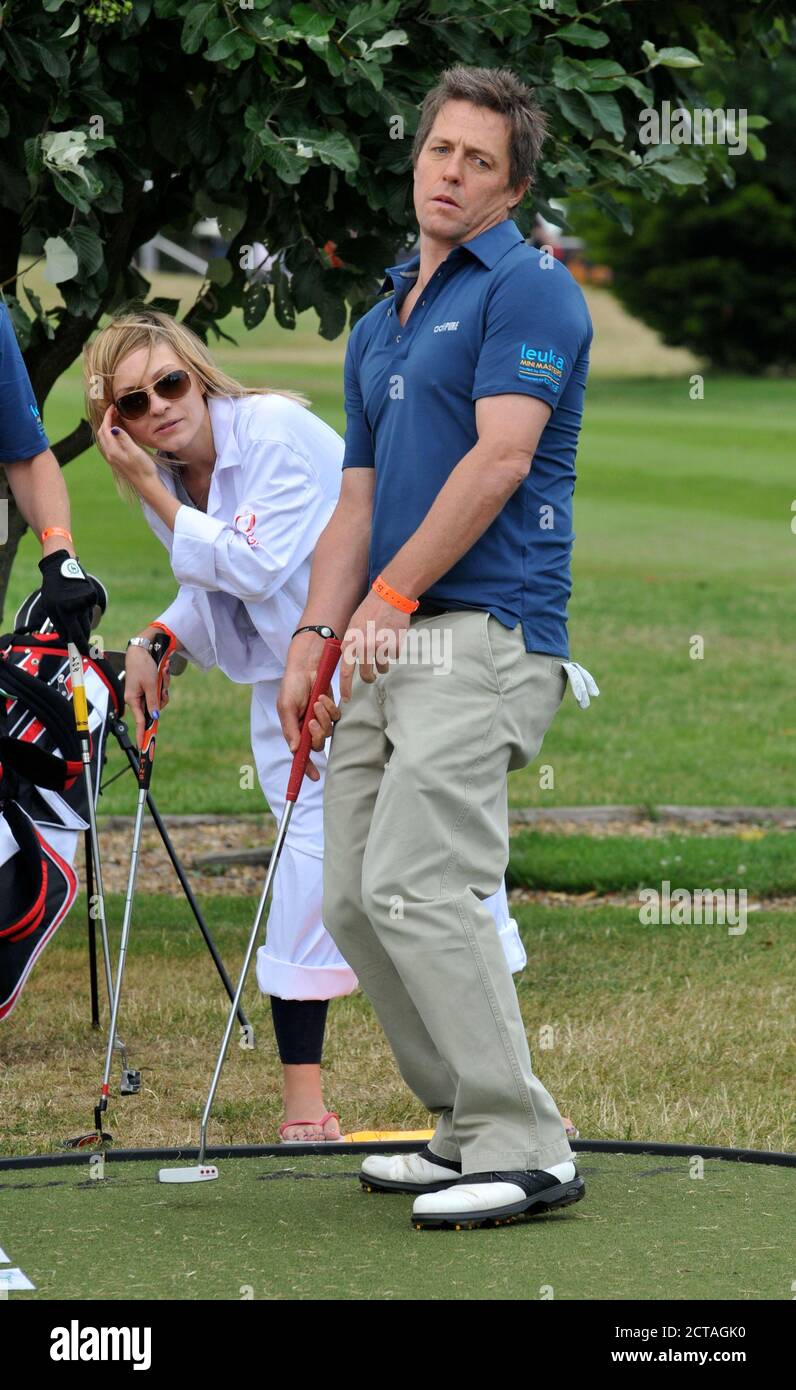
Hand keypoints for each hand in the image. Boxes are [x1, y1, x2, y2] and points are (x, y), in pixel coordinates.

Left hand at [37, 550, 96, 653]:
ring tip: (74, 613)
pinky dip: (85, 611)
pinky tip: (78, 603)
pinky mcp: (91, 596)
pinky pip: (89, 610)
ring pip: (87, 621)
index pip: (74, 634)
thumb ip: (59, 624)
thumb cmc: (53, 590)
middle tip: (86, 648)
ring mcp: (85, 601)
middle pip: (84, 630)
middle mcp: (75, 607)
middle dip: (84, 640)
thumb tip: (67, 639)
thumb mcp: (50, 607)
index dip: (80, 646)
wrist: (61, 567)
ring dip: (82, 623)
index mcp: (63, 611)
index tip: (84, 654)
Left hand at [96, 403, 158, 493]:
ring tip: (116, 418)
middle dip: (106, 419)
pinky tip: (118, 432)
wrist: (146, 485)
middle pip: (102, 432)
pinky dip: (111, 434)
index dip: (108, 416)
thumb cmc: (144, 468)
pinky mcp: (116, 460)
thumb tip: (113, 427)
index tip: (113, 407)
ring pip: (104, 438)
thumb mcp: (135, 452)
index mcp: (113, 450)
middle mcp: (109, 454)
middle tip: (115, 410)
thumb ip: (124, 439)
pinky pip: (109, 443)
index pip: (105, 428)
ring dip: (108, 426)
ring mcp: (112, 458)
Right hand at [125, 642, 170, 747]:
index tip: (142, 746)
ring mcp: (144, 693)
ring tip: (161, 674)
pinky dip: (164, 684)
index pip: (139, 721)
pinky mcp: (149, 688)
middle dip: (161, 698)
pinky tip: (162, 672)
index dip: (142, 733)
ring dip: (163, 688)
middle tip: (161, 687)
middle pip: (154, 709)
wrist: (143, 650)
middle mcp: (137, 698)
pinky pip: (160, 692)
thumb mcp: (150, 685)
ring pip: (159, 700)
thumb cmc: (142, 665)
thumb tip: (155, 716)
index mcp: (133, 699)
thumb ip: (153, 702)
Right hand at [277, 637, 341, 781]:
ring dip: (323, 718)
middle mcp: (306, 728)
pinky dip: (330, 708)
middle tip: (312, 721)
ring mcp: (320, 719)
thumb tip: (295, 750)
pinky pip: (336, 718)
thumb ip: (290, 729)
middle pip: (317, 745)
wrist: (307, 666)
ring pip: (328, 731)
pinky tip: (323, 698)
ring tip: (316, 702)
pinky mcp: (331, 710)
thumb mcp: (286, 707)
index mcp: (293, 730)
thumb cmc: (292, 685)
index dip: (306, 767)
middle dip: (316, 735)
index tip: (314, 777)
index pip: (300, 754)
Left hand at [339, 591, 411, 701]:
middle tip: (372, 676)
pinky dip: (393, 651)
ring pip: (382, 668)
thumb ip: (351, 644)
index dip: (346, 688)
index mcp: (351, 642)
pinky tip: (392, 638)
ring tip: (383, 651)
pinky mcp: (395, 645)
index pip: (345, 671)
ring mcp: (380, 647)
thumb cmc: (369, 611)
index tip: (347, 698)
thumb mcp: (353, 626)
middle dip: (369, 678)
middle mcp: (364, 646)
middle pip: (366, 674)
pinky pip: (394, 657)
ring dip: (383, 665)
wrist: (389, 597)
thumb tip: (349, 662)